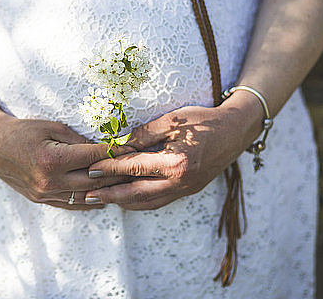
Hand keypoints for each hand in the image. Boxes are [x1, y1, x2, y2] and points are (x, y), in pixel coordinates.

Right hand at [0, 112, 132, 209]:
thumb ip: (79, 139)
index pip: (95, 158)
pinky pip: (72, 204)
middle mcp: (51, 182)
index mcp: (54, 160)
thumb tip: (105, 147)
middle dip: (119, 174)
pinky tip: (104, 196)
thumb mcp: (52, 127)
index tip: (133, 148)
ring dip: (108, 191)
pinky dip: (90, 201)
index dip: (117, 152)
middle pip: (95, 181)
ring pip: (86, 197)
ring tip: (126, 183)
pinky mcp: (42, 199)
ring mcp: (46, 194)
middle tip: (138, 168)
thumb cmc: (23, 130)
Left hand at [84, 91, 263, 209]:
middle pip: (137, 194)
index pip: (134, 168)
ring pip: (148, 203)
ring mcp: (186, 190)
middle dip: (110, 195)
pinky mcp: (188, 191)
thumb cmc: (204, 120)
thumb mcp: (171, 120)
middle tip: (86, 195)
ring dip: (122, 202)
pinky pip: (159, 201)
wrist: (236, 131)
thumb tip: (116, 144)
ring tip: (101, 199)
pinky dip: (140, 201)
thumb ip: (142, 134)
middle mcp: (181, 182)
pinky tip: (126, 198)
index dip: (110, 169)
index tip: (90, 169)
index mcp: (176, 163)